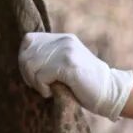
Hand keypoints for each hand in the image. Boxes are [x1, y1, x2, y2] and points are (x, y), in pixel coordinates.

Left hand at [18, 32, 132, 120]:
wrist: (109, 93)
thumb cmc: (84, 85)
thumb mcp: (65, 66)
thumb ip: (50, 59)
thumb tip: (23, 62)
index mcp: (62, 39)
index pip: (28, 40)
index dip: (24, 58)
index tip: (33, 75)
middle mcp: (64, 41)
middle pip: (27, 54)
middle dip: (27, 74)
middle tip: (39, 86)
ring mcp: (67, 52)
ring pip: (31, 64)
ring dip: (34, 82)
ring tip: (46, 90)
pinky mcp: (69, 66)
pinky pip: (41, 75)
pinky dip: (42, 88)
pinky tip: (51, 92)